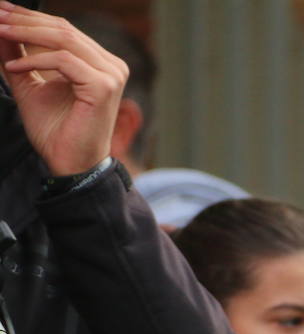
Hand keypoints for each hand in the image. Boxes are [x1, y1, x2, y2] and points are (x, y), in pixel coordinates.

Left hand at [0, 2, 126, 174]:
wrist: (71, 164)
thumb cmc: (56, 131)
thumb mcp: (30, 84)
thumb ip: (19, 56)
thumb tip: (1, 26)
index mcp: (99, 63)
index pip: (63, 29)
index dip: (29, 17)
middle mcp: (111, 66)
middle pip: (63, 29)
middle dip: (24, 21)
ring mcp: (111, 75)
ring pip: (64, 39)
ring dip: (26, 33)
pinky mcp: (103, 87)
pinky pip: (64, 60)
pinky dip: (35, 60)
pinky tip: (13, 67)